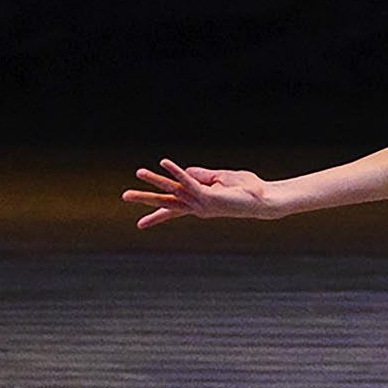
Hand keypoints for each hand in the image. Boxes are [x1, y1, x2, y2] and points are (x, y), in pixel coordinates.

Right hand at [124, 158, 281, 227]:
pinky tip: (164, 163)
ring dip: (155, 179)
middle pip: (166, 202)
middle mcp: (197, 205)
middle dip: (145, 199)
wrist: (264, 199)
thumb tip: (185, 171)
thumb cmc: (246, 189)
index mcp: (198, 203)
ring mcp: (201, 202)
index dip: (157, 216)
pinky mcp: (208, 195)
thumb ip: (202, 175)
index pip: (173, 209)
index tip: (140, 225)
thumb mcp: (220, 178)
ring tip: (138, 172)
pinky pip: (189, 181)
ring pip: (173, 190)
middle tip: (123, 196)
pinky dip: (176, 171)